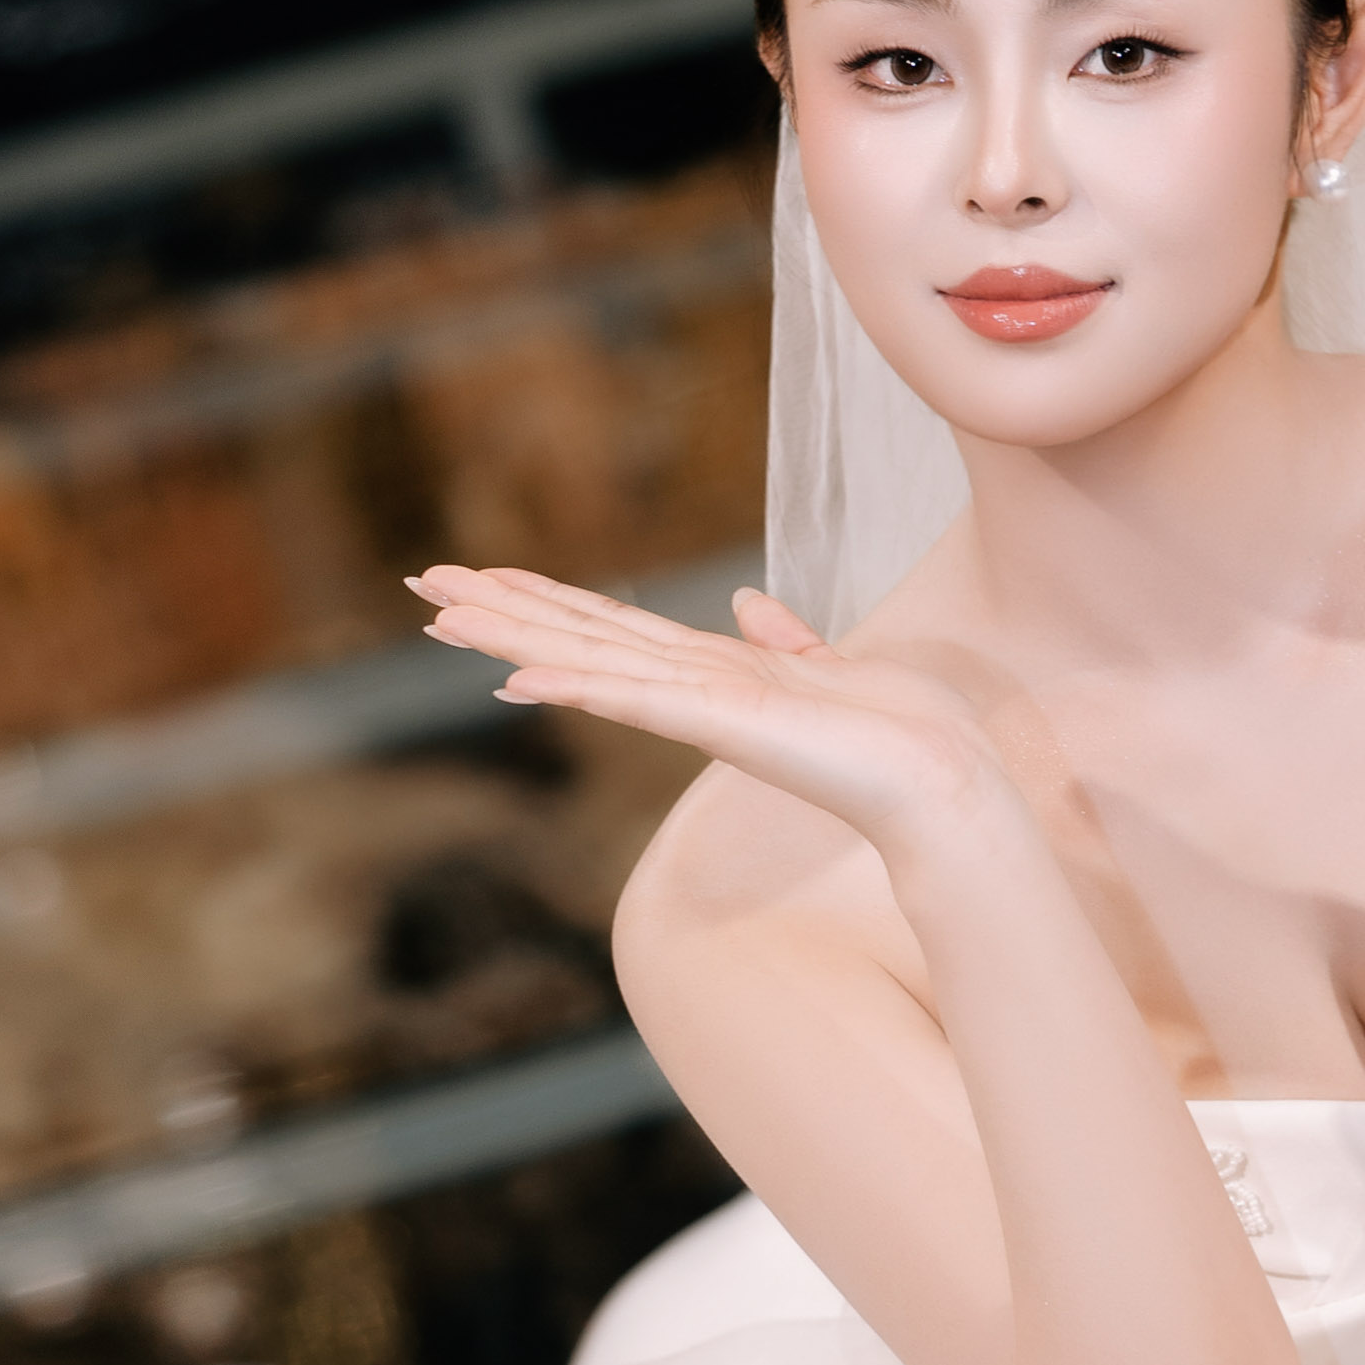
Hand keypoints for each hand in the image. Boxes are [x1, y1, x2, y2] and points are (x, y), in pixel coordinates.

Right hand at [410, 568, 1003, 874]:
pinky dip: (578, 686)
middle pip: (577, 638)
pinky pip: (634, 699)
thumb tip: (749, 602)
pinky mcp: (721, 722)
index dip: (545, 602)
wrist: (943, 786)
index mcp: (712, 674)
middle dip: (500, 611)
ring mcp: (700, 708)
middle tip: (422, 585)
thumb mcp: (834, 666)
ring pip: (586, 662)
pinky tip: (519, 679)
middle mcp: (691, 689)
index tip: (483, 579)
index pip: (610, 627)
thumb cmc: (902, 737)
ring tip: (440, 614)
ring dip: (512, 638)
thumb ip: (785, 639)